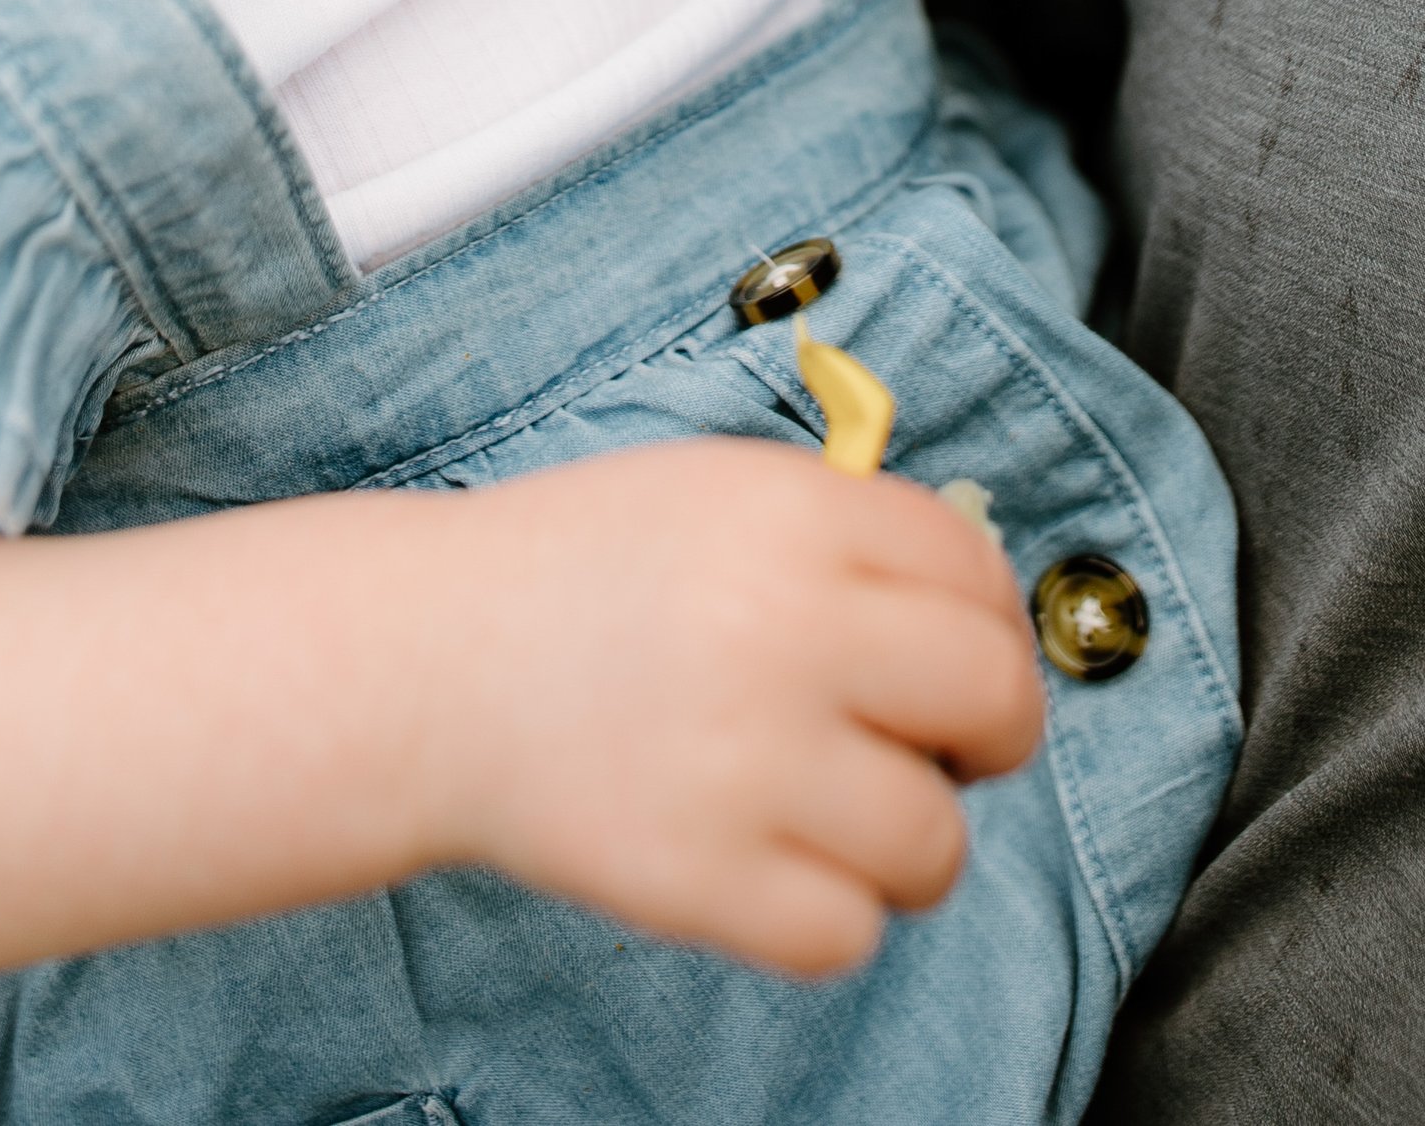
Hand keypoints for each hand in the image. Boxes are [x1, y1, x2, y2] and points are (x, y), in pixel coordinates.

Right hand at [403, 439, 1042, 979]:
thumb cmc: (582, 572)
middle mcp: (783, 626)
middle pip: (996, 699)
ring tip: (831, 812)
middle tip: (932, 747)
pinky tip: (771, 862)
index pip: (979, 572)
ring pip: (936, 842)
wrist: (428, 659)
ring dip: (907, 842)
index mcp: (792, 513)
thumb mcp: (718, 490)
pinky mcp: (700, 879)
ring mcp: (744, 759)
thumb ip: (849, 534)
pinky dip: (827, 915)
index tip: (954, 656)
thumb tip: (981, 617)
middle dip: (987, 734)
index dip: (987, 623)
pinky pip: (848, 933)